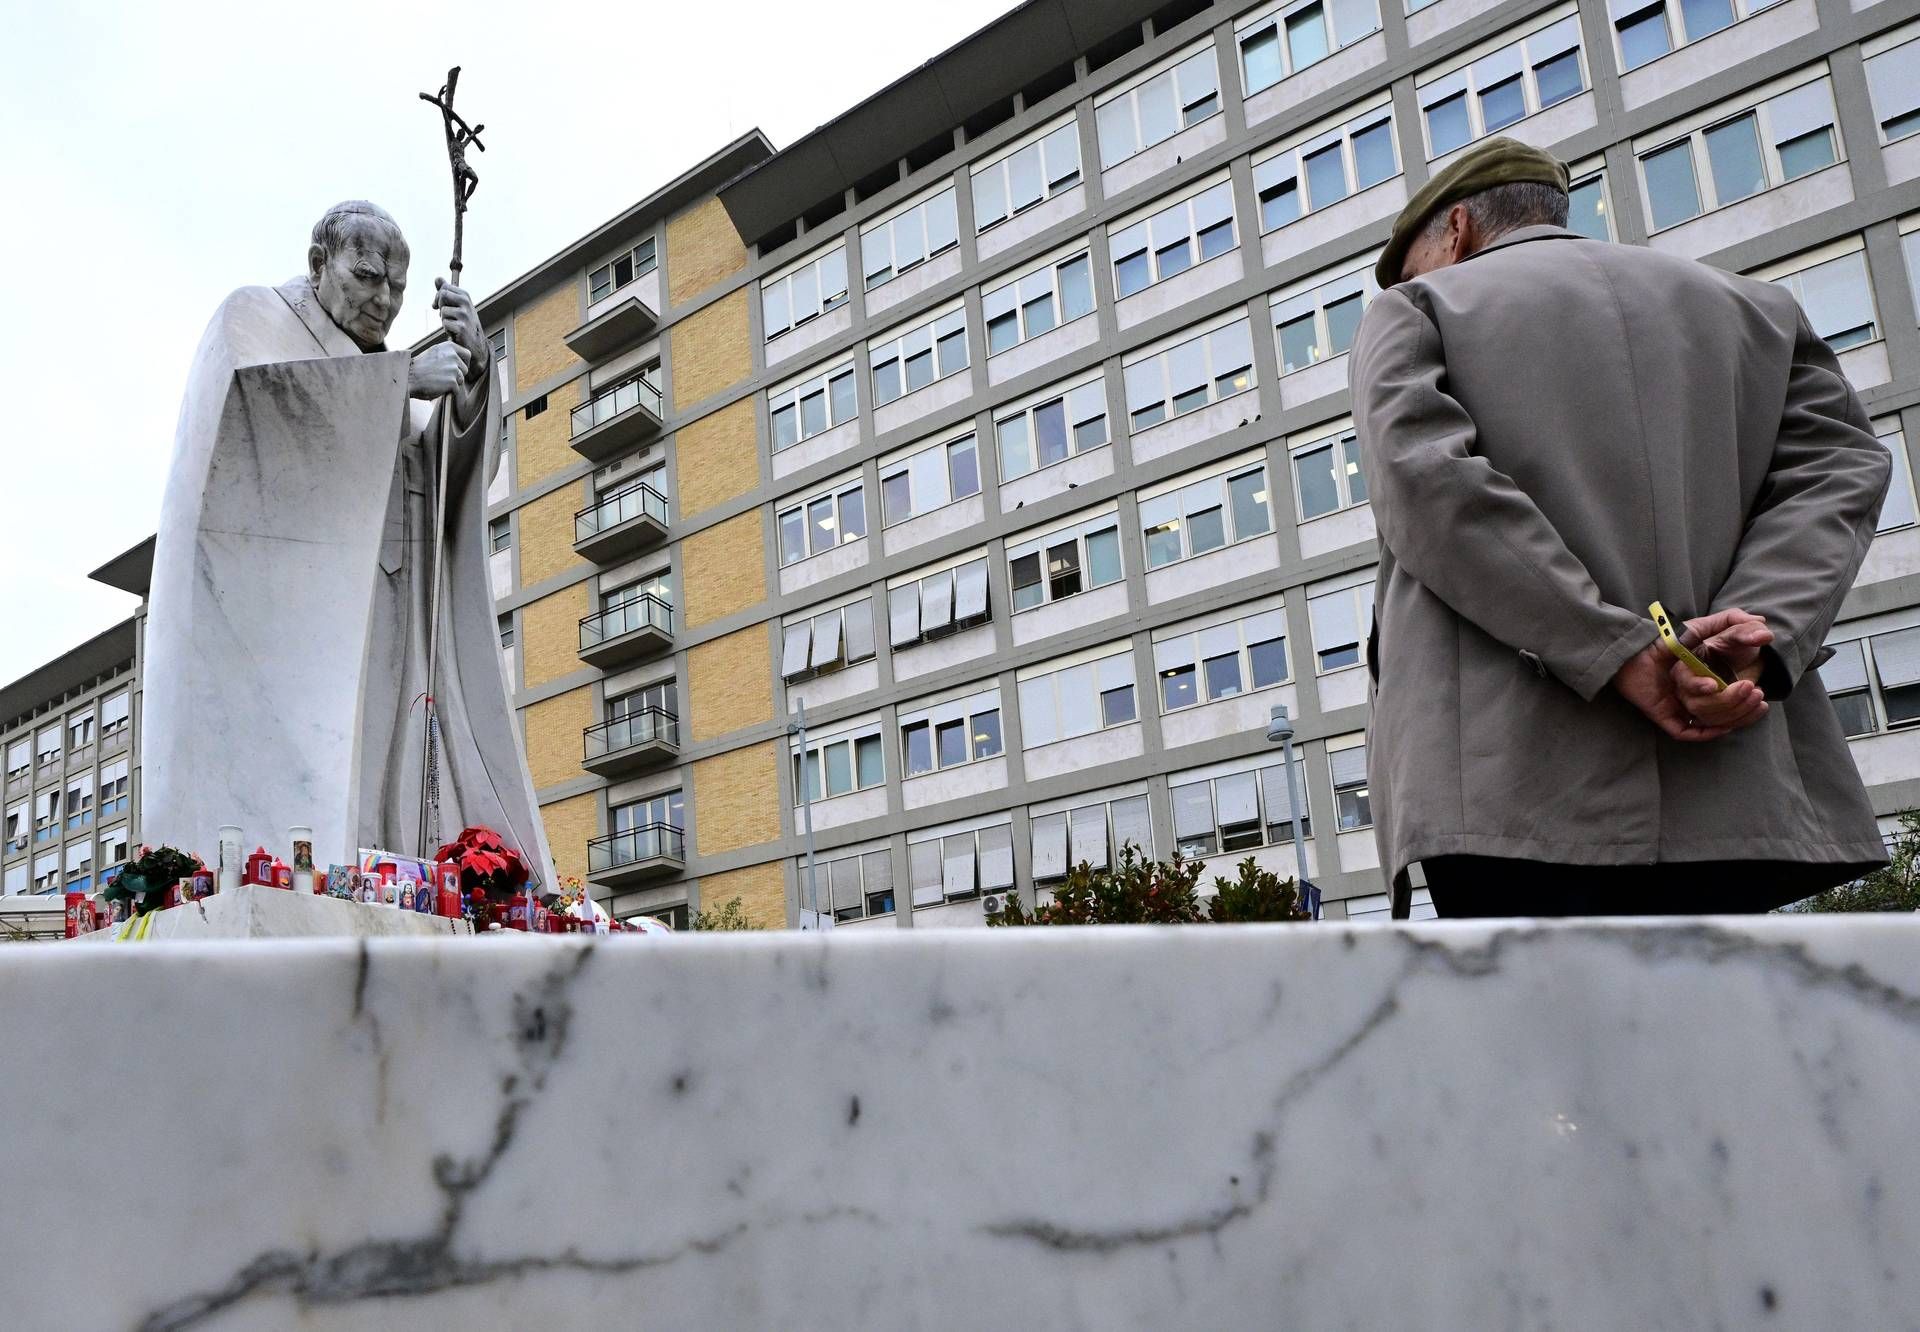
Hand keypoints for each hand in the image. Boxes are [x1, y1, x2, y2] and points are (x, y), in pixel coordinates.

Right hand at [407, 342, 471, 399]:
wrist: (408, 378)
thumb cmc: (420, 368)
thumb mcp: (434, 353)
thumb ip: (448, 353)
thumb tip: (460, 358)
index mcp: (449, 347)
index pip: (467, 354)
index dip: (464, 363)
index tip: (459, 368)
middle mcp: (453, 356)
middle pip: (465, 369)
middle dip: (458, 375)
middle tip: (443, 377)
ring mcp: (453, 368)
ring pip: (461, 379)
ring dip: (453, 383)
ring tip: (438, 381)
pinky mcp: (452, 381)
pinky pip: (457, 389)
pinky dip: (449, 391)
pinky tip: (438, 387)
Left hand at [434, 278, 487, 381]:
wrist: (474, 343)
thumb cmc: (464, 323)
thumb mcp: (456, 304)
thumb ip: (446, 291)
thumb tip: (437, 278)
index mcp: (464, 295)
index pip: (444, 287)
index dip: (438, 297)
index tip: (439, 305)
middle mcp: (466, 303)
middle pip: (442, 295)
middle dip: (440, 306)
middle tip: (446, 315)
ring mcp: (464, 315)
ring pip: (443, 311)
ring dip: (444, 320)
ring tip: (453, 325)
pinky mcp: (461, 327)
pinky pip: (445, 323)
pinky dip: (447, 329)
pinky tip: (455, 332)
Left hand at [1611, 608, 1768, 742]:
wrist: (1633, 646)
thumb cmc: (1666, 637)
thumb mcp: (1702, 627)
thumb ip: (1730, 622)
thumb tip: (1763, 625)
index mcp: (1702, 683)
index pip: (1730, 700)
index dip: (1747, 700)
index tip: (1761, 693)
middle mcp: (1691, 697)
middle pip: (1721, 710)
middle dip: (1741, 703)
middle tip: (1755, 691)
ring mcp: (1678, 707)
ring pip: (1707, 720)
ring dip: (1728, 711)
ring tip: (1742, 692)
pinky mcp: (1663, 715)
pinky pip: (1685, 732)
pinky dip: (1705, 732)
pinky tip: (1723, 725)